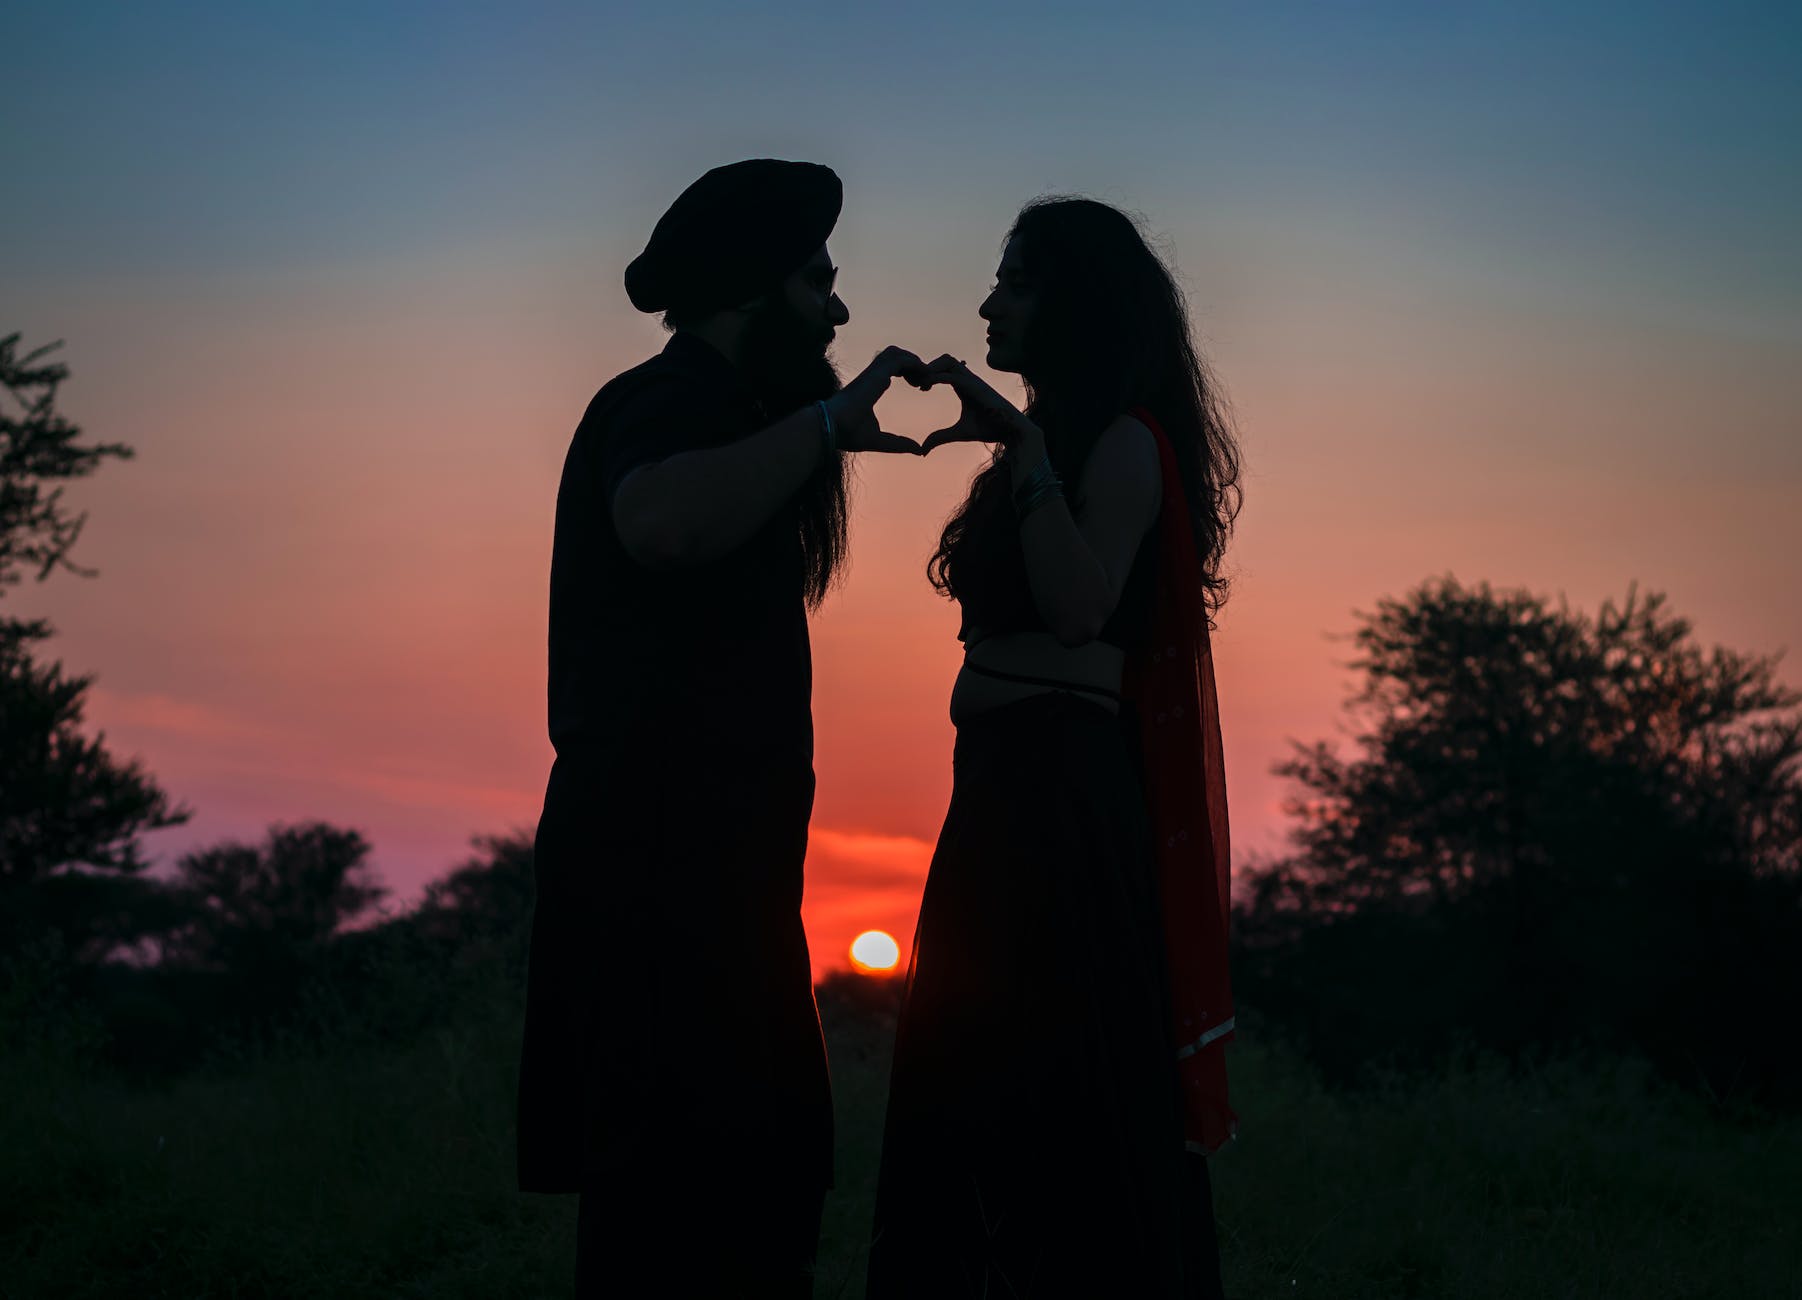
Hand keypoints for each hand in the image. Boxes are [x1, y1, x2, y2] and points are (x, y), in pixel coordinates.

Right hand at [825, 346, 929, 454]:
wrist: (831, 428)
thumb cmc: (849, 434)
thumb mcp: (881, 440)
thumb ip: (899, 443)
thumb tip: (918, 450)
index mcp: (871, 386)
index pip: (891, 368)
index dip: (908, 372)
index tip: (920, 387)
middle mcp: (872, 376)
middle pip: (895, 355)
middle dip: (913, 363)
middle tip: (924, 382)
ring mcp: (873, 374)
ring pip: (897, 353)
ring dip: (914, 361)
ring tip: (925, 378)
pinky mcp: (876, 375)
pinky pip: (900, 360)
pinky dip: (914, 364)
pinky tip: (924, 376)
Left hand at [917, 355, 1039, 453]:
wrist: (1012, 430)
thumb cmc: (990, 429)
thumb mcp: (958, 433)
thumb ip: (940, 438)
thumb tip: (922, 450)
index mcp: (964, 385)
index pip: (944, 367)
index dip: (929, 373)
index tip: (918, 387)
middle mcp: (968, 378)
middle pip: (944, 358)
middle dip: (927, 366)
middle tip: (916, 383)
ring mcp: (973, 380)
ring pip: (947, 360)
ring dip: (930, 368)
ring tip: (921, 384)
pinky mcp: (975, 386)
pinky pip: (952, 375)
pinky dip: (935, 377)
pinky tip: (926, 388)